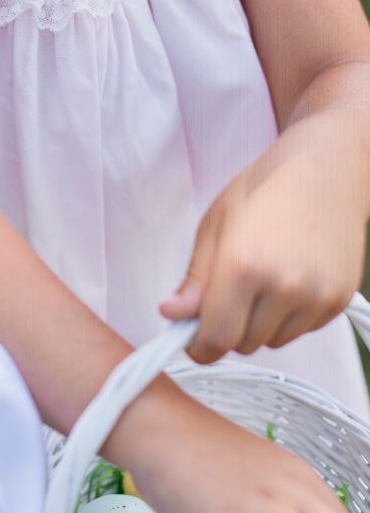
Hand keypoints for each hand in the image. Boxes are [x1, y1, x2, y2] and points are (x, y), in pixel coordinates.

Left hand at [158, 115, 367, 362]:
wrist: (325, 166)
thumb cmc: (264, 188)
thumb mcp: (214, 225)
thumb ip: (195, 278)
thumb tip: (173, 315)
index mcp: (243, 267)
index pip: (215, 339)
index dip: (198, 346)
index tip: (191, 338)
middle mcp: (284, 288)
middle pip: (242, 345)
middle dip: (227, 328)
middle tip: (226, 295)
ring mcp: (317, 296)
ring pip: (272, 342)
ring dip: (258, 325)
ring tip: (261, 281)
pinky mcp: (339, 300)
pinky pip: (301, 331)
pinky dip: (288, 317)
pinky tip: (288, 279)